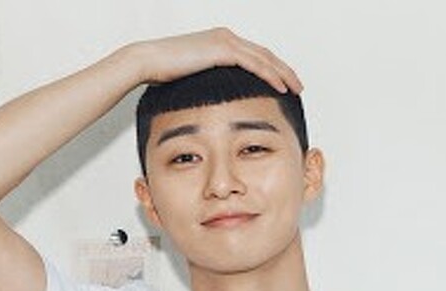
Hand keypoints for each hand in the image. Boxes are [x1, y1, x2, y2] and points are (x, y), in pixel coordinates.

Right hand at [129, 27, 302, 93]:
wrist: (148, 61)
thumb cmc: (163, 73)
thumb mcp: (194, 77)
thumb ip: (210, 82)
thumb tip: (217, 99)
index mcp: (220, 41)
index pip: (254, 54)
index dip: (271, 68)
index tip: (283, 83)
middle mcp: (226, 37)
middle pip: (264, 54)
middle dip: (283, 70)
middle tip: (297, 85)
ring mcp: (225, 41)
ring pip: (264, 58)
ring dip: (283, 73)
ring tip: (296, 88)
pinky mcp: (222, 49)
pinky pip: (254, 63)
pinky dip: (270, 75)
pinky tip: (281, 87)